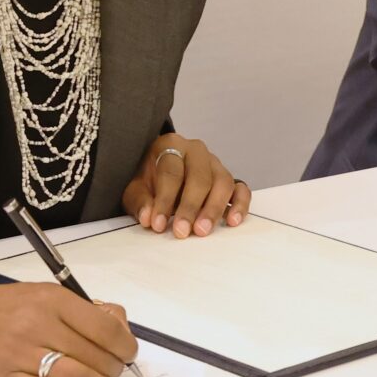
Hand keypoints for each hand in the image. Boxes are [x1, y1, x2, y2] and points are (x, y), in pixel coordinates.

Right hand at [0, 264, 138, 376]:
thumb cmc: (5, 307)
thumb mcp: (45, 294)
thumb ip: (84, 309)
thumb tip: (121, 326)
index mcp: (53, 300)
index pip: (107, 329)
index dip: (125, 346)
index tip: (127, 353)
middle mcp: (38, 325)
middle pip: (97, 357)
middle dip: (113, 368)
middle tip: (111, 370)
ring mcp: (21, 355)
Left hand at [122, 134, 250, 238]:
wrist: (159, 172)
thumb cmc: (149, 180)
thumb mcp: (135, 188)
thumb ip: (140, 201)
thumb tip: (148, 217)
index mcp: (171, 145)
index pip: (171, 173)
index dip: (164, 200)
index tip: (158, 224)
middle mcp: (196, 151)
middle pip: (199, 177)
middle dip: (190, 207)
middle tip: (182, 231)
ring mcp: (216, 164)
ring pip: (223, 183)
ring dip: (214, 209)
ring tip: (202, 230)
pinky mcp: (230, 179)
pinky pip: (241, 189)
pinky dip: (240, 205)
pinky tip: (232, 221)